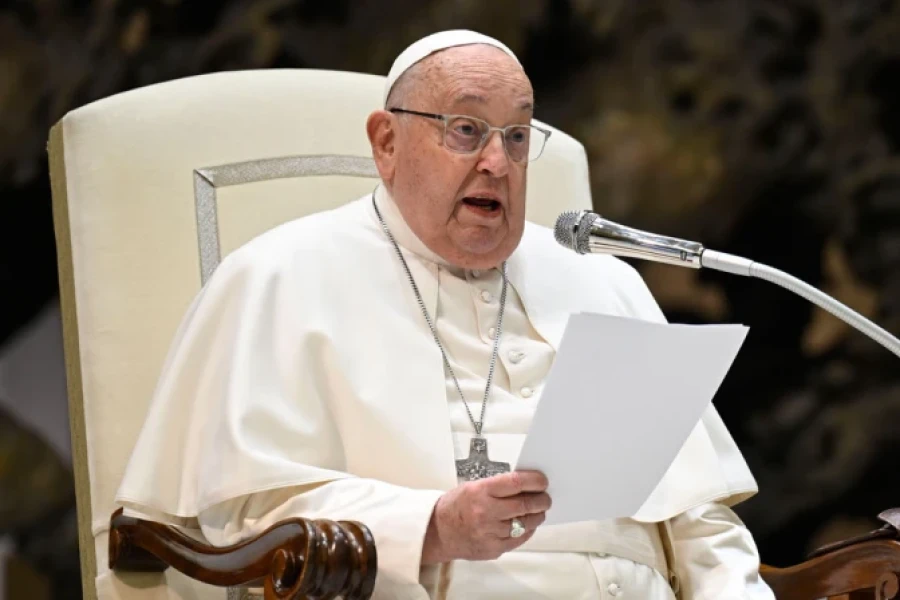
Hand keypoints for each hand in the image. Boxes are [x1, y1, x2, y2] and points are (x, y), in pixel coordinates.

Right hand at [421, 470, 550, 563]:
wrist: (437, 532)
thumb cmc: (455, 506)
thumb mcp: (473, 487)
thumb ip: (498, 486)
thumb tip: (526, 485)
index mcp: (480, 492)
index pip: (516, 483)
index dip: (534, 481)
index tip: (543, 481)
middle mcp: (486, 512)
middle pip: (524, 505)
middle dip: (541, 500)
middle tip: (546, 498)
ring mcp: (490, 533)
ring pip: (524, 523)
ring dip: (536, 516)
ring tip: (539, 511)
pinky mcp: (493, 549)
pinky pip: (518, 539)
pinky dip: (527, 531)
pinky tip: (528, 525)